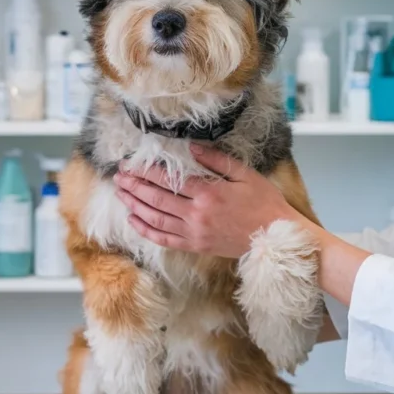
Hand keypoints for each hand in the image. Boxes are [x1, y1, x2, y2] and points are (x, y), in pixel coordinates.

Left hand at [113, 143, 299, 258]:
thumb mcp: (245, 175)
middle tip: (118, 177)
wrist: (274, 238)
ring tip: (121, 194)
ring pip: (156, 218)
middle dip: (134, 186)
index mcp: (208, 193)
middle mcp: (196, 214)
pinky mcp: (195, 246)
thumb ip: (216, 160)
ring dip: (135, 205)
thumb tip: (191, 146)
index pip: (169, 180)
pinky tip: (134, 220)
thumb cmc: (264, 204)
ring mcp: (194, 233)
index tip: (131, 164)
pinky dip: (146, 230)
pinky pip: (164, 239)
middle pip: (156, 198)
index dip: (146, 171)